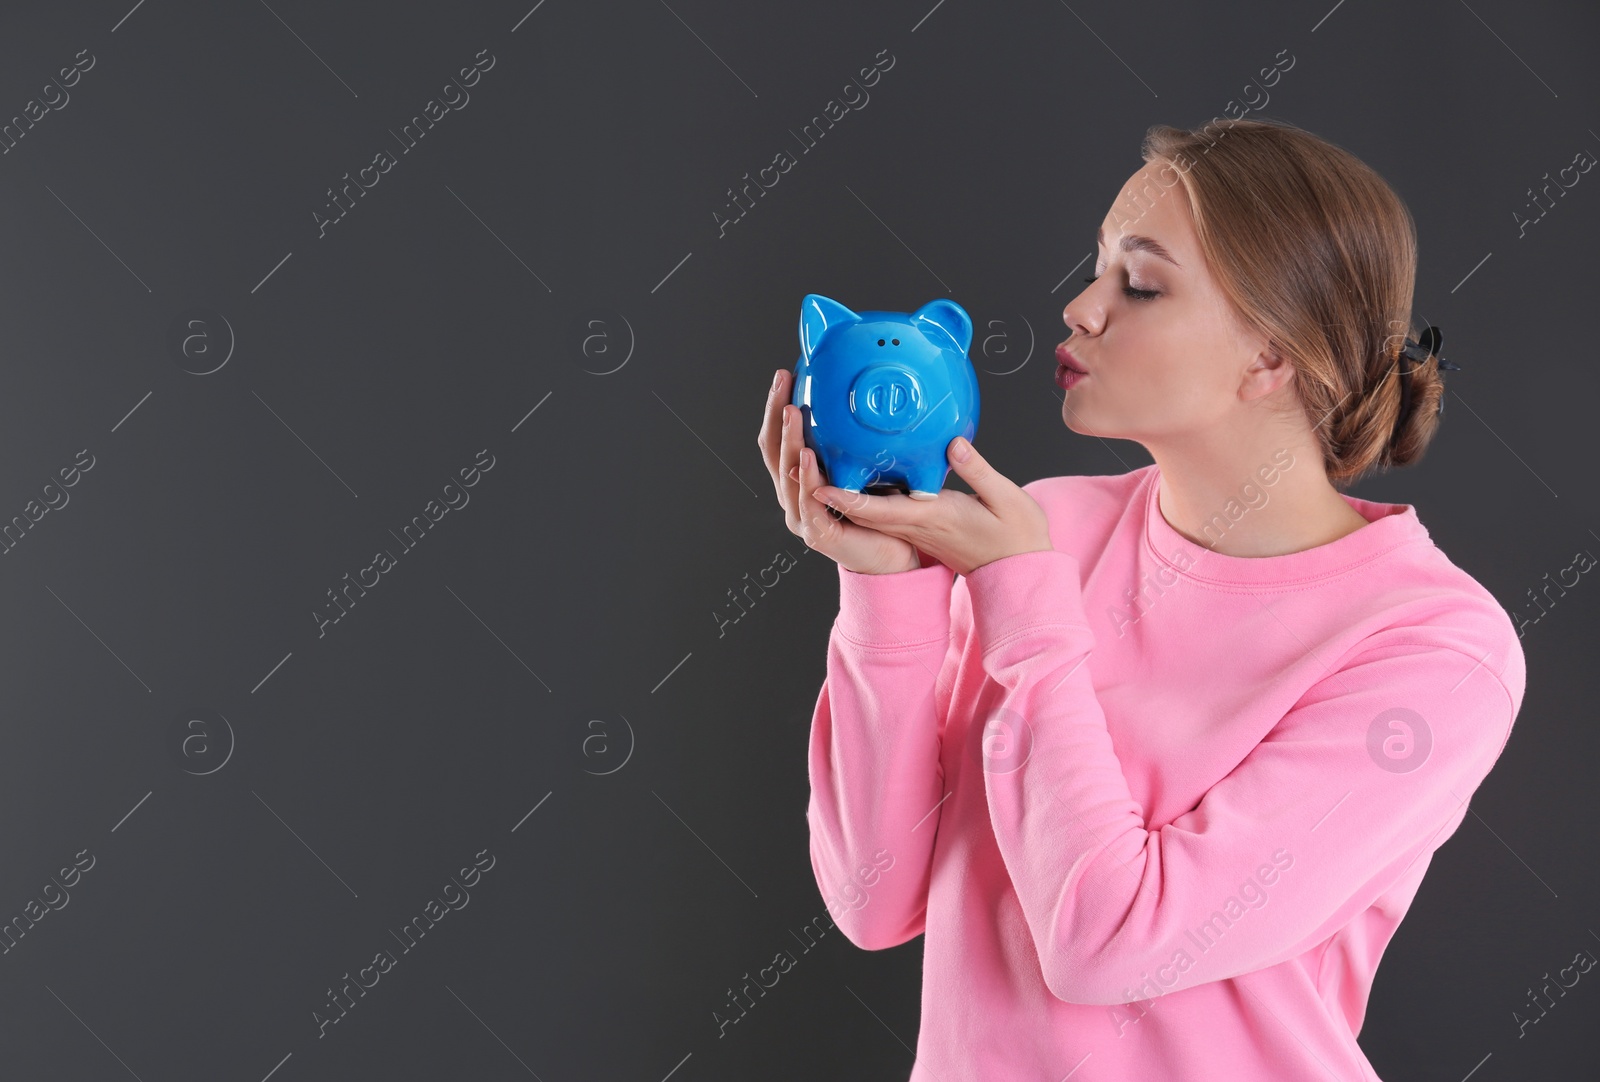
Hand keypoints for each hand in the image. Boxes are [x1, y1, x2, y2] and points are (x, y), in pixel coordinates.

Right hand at [757, 368, 925, 574]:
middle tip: (782, 385)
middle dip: (775, 416)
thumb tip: (863, 400)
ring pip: (787, 475)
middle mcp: (793, 497)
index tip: (784, 375)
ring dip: (789, 441)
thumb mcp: (864, 468)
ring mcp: (802, 517)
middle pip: (773, 452)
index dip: (775, 408)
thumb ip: (855, 444)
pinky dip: (807, 479)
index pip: (778, 438)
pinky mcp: (819, 534)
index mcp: (799, 480)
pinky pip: (810, 503)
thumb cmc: (880, 513)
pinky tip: (809, 457)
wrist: (894, 557)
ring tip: (792, 412)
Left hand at [809, 435, 1054, 576]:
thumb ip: (978, 470)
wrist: (1021, 571)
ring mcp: (916, 528)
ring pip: (869, 510)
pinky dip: (860, 494)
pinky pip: (883, 510)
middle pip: (863, 509)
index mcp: (934, 518)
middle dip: (830, 489)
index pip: (882, 510)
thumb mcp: (1007, 499)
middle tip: (801, 461)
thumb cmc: (1018, 536)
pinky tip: (851, 471)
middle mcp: (917, 525)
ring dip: (840, 491)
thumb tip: (953, 443)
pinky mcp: (920, 525)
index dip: (847, 498)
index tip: (818, 484)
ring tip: (814, 461)